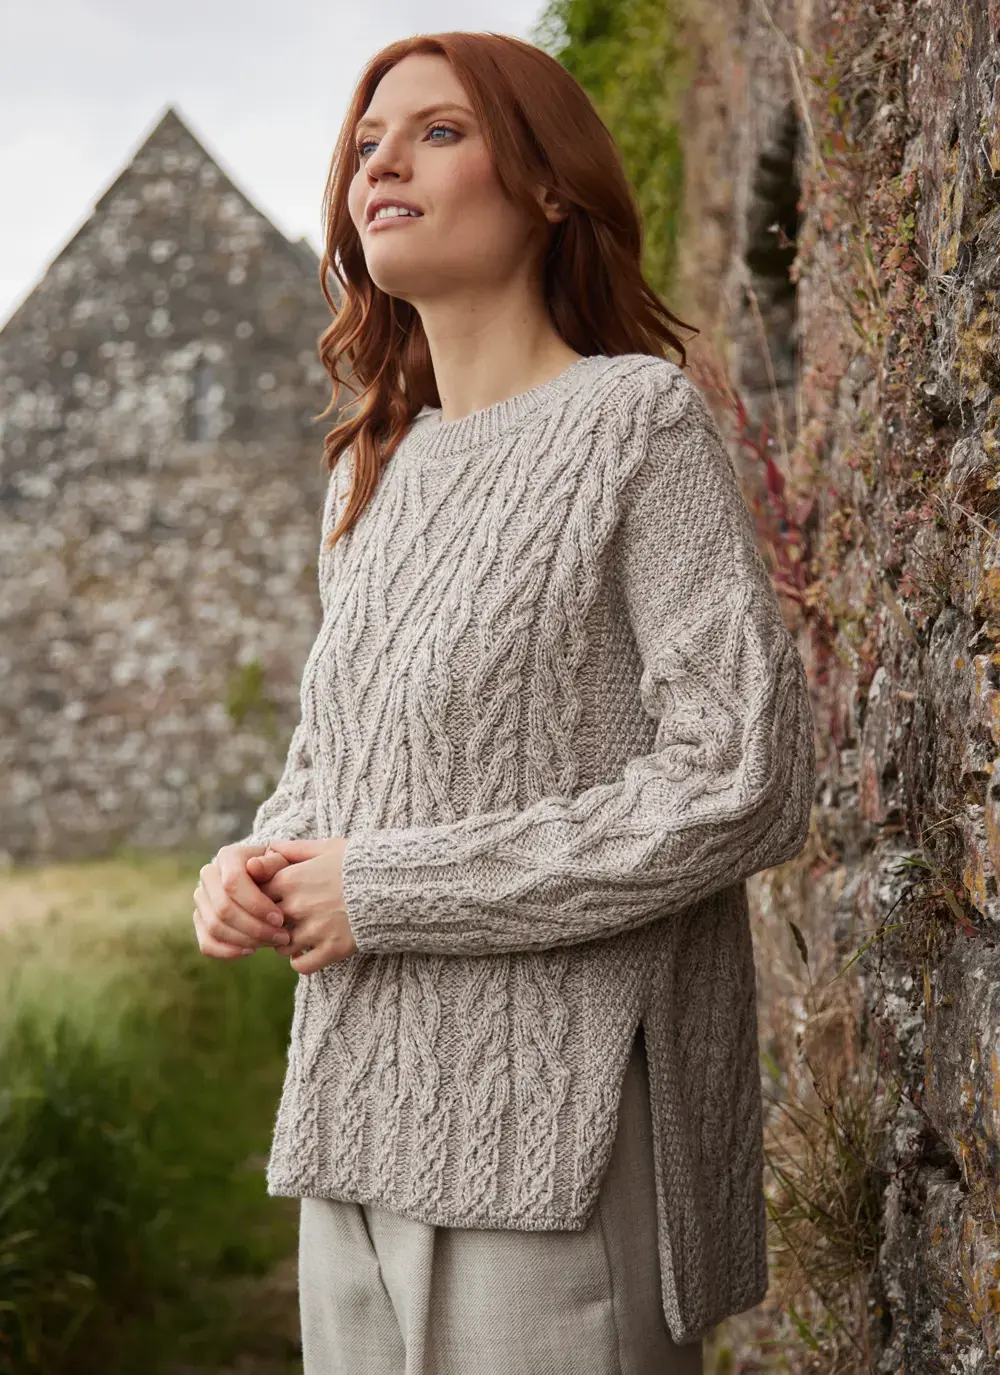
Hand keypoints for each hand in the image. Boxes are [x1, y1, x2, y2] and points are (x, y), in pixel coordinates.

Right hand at [192, 842, 293, 959]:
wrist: (268, 878)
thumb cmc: (279, 869)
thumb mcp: (282, 862)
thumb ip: (273, 863)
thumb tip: (253, 866)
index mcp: (227, 856)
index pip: (233, 883)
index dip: (256, 904)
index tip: (280, 919)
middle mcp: (208, 874)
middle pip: (223, 908)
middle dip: (255, 928)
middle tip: (282, 937)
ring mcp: (201, 898)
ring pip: (215, 927)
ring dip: (246, 941)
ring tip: (272, 942)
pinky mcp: (200, 920)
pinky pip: (207, 943)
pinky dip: (228, 951)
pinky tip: (251, 950)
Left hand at [256, 838, 357, 974]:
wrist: (393, 884)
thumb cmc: (358, 863)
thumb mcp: (326, 848)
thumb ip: (295, 848)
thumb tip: (270, 846)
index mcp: (291, 879)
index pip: (256, 895)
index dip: (262, 900)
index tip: (273, 901)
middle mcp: (297, 906)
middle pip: (266, 923)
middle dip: (272, 925)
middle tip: (282, 923)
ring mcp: (314, 930)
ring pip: (281, 948)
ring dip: (285, 944)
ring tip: (297, 937)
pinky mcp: (331, 949)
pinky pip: (302, 965)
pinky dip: (302, 961)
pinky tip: (308, 952)